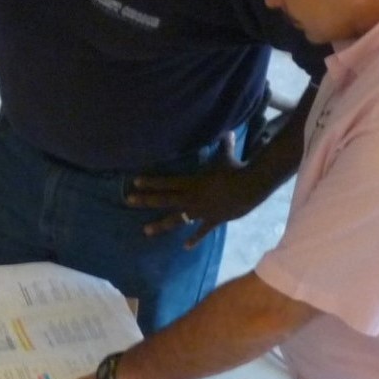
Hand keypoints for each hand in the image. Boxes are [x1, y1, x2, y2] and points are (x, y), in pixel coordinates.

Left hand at [127, 150, 264, 245]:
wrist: (250, 187)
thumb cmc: (235, 169)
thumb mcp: (225, 156)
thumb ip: (223, 145)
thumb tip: (227, 131)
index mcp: (191, 182)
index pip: (166, 182)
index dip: (150, 182)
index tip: (134, 183)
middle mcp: (191, 198)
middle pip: (164, 199)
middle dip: (145, 200)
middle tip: (128, 201)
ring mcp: (200, 211)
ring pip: (176, 219)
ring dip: (160, 225)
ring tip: (146, 231)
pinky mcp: (213, 220)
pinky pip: (201, 231)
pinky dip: (195, 239)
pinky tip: (186, 247)